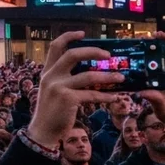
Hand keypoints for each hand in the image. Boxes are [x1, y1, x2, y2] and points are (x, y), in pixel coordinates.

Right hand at [28, 31, 121, 149]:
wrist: (43, 131)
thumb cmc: (52, 111)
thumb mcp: (53, 90)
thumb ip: (65, 79)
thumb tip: (90, 71)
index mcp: (48, 72)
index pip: (55, 47)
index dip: (69, 37)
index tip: (83, 33)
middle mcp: (51, 76)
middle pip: (73, 55)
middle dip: (93, 52)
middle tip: (108, 55)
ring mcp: (59, 87)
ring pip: (88, 76)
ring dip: (107, 77)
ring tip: (120, 78)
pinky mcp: (68, 99)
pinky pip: (92, 94)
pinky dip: (105, 96)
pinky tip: (114, 97)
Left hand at [140, 32, 164, 163]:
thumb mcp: (163, 110)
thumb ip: (155, 100)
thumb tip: (140, 92)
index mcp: (161, 83)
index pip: (152, 67)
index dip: (147, 57)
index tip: (138, 47)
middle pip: (164, 58)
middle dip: (158, 47)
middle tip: (150, 36)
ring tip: (163, 35)